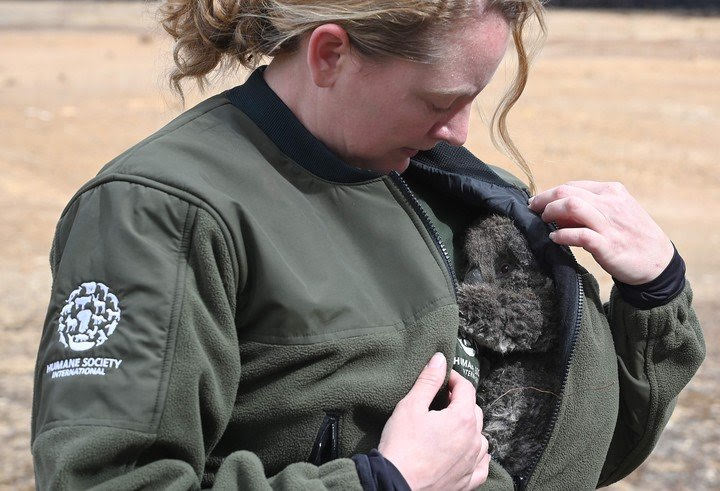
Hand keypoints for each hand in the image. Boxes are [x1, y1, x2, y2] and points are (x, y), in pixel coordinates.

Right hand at [378, 353, 489, 489]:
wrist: (395, 484)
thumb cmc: (402, 445)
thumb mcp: (411, 406)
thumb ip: (429, 380)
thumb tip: (440, 359)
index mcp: (463, 418)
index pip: (466, 388)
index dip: (453, 378)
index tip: (442, 377)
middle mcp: (474, 440)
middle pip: (475, 411)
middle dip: (460, 401)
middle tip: (441, 399)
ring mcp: (472, 463)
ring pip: (480, 437)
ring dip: (469, 427)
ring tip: (450, 425)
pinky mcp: (467, 482)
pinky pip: (482, 466)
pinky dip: (477, 456)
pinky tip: (469, 453)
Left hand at [528, 181, 673, 284]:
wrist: (658, 262)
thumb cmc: (631, 236)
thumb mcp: (615, 213)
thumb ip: (589, 209)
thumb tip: (556, 212)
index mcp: (612, 191)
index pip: (572, 186)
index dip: (551, 193)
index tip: (538, 202)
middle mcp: (611, 203)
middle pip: (567, 192)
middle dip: (544, 199)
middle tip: (532, 209)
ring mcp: (609, 224)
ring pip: (571, 206)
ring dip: (551, 212)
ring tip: (543, 220)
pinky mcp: (608, 245)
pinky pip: (578, 235)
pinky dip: (562, 235)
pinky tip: (554, 239)